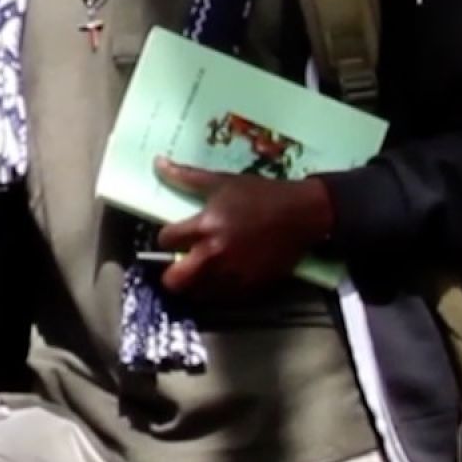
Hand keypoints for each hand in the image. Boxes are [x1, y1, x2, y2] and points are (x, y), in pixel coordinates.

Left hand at [151, 158, 335, 297]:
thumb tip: (158, 163)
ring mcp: (233, 274)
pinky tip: (222, 276)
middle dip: (171, 273)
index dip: (166, 238)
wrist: (303, 213)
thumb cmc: (262, 195)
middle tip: (179, 264)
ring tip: (200, 271)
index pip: (166, 241)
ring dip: (194, 283)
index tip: (174, 235)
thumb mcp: (222, 181)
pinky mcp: (250, 287)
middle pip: (174, 280)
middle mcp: (216, 254)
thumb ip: (186, 176)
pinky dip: (217, 290)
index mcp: (206, 227)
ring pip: (196, 293)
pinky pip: (222, 298)